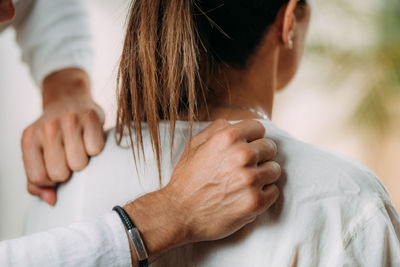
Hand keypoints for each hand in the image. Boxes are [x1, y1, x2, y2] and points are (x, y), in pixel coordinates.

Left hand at [21, 69, 104, 205]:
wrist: (68, 98)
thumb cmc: (55, 133)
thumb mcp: (38, 153)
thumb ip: (37, 181)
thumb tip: (50, 200)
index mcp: (29, 139)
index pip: (39, 178)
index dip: (51, 180)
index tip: (56, 168)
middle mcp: (46, 128)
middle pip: (60, 173)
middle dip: (68, 170)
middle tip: (69, 155)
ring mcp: (69, 120)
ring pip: (79, 163)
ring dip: (83, 160)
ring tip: (79, 146)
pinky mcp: (90, 116)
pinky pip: (95, 149)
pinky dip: (95, 147)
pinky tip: (89, 137)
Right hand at [124, 119, 279, 262]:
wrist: (179, 213)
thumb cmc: (186, 179)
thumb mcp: (194, 145)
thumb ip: (216, 129)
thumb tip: (234, 124)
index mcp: (228, 137)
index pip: (259, 128)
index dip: (253, 138)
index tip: (248, 146)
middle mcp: (242, 155)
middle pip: (270, 147)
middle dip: (260, 155)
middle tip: (247, 166)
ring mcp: (250, 179)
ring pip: (275, 169)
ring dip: (264, 175)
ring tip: (246, 182)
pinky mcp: (255, 202)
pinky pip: (274, 191)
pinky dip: (264, 193)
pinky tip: (248, 194)